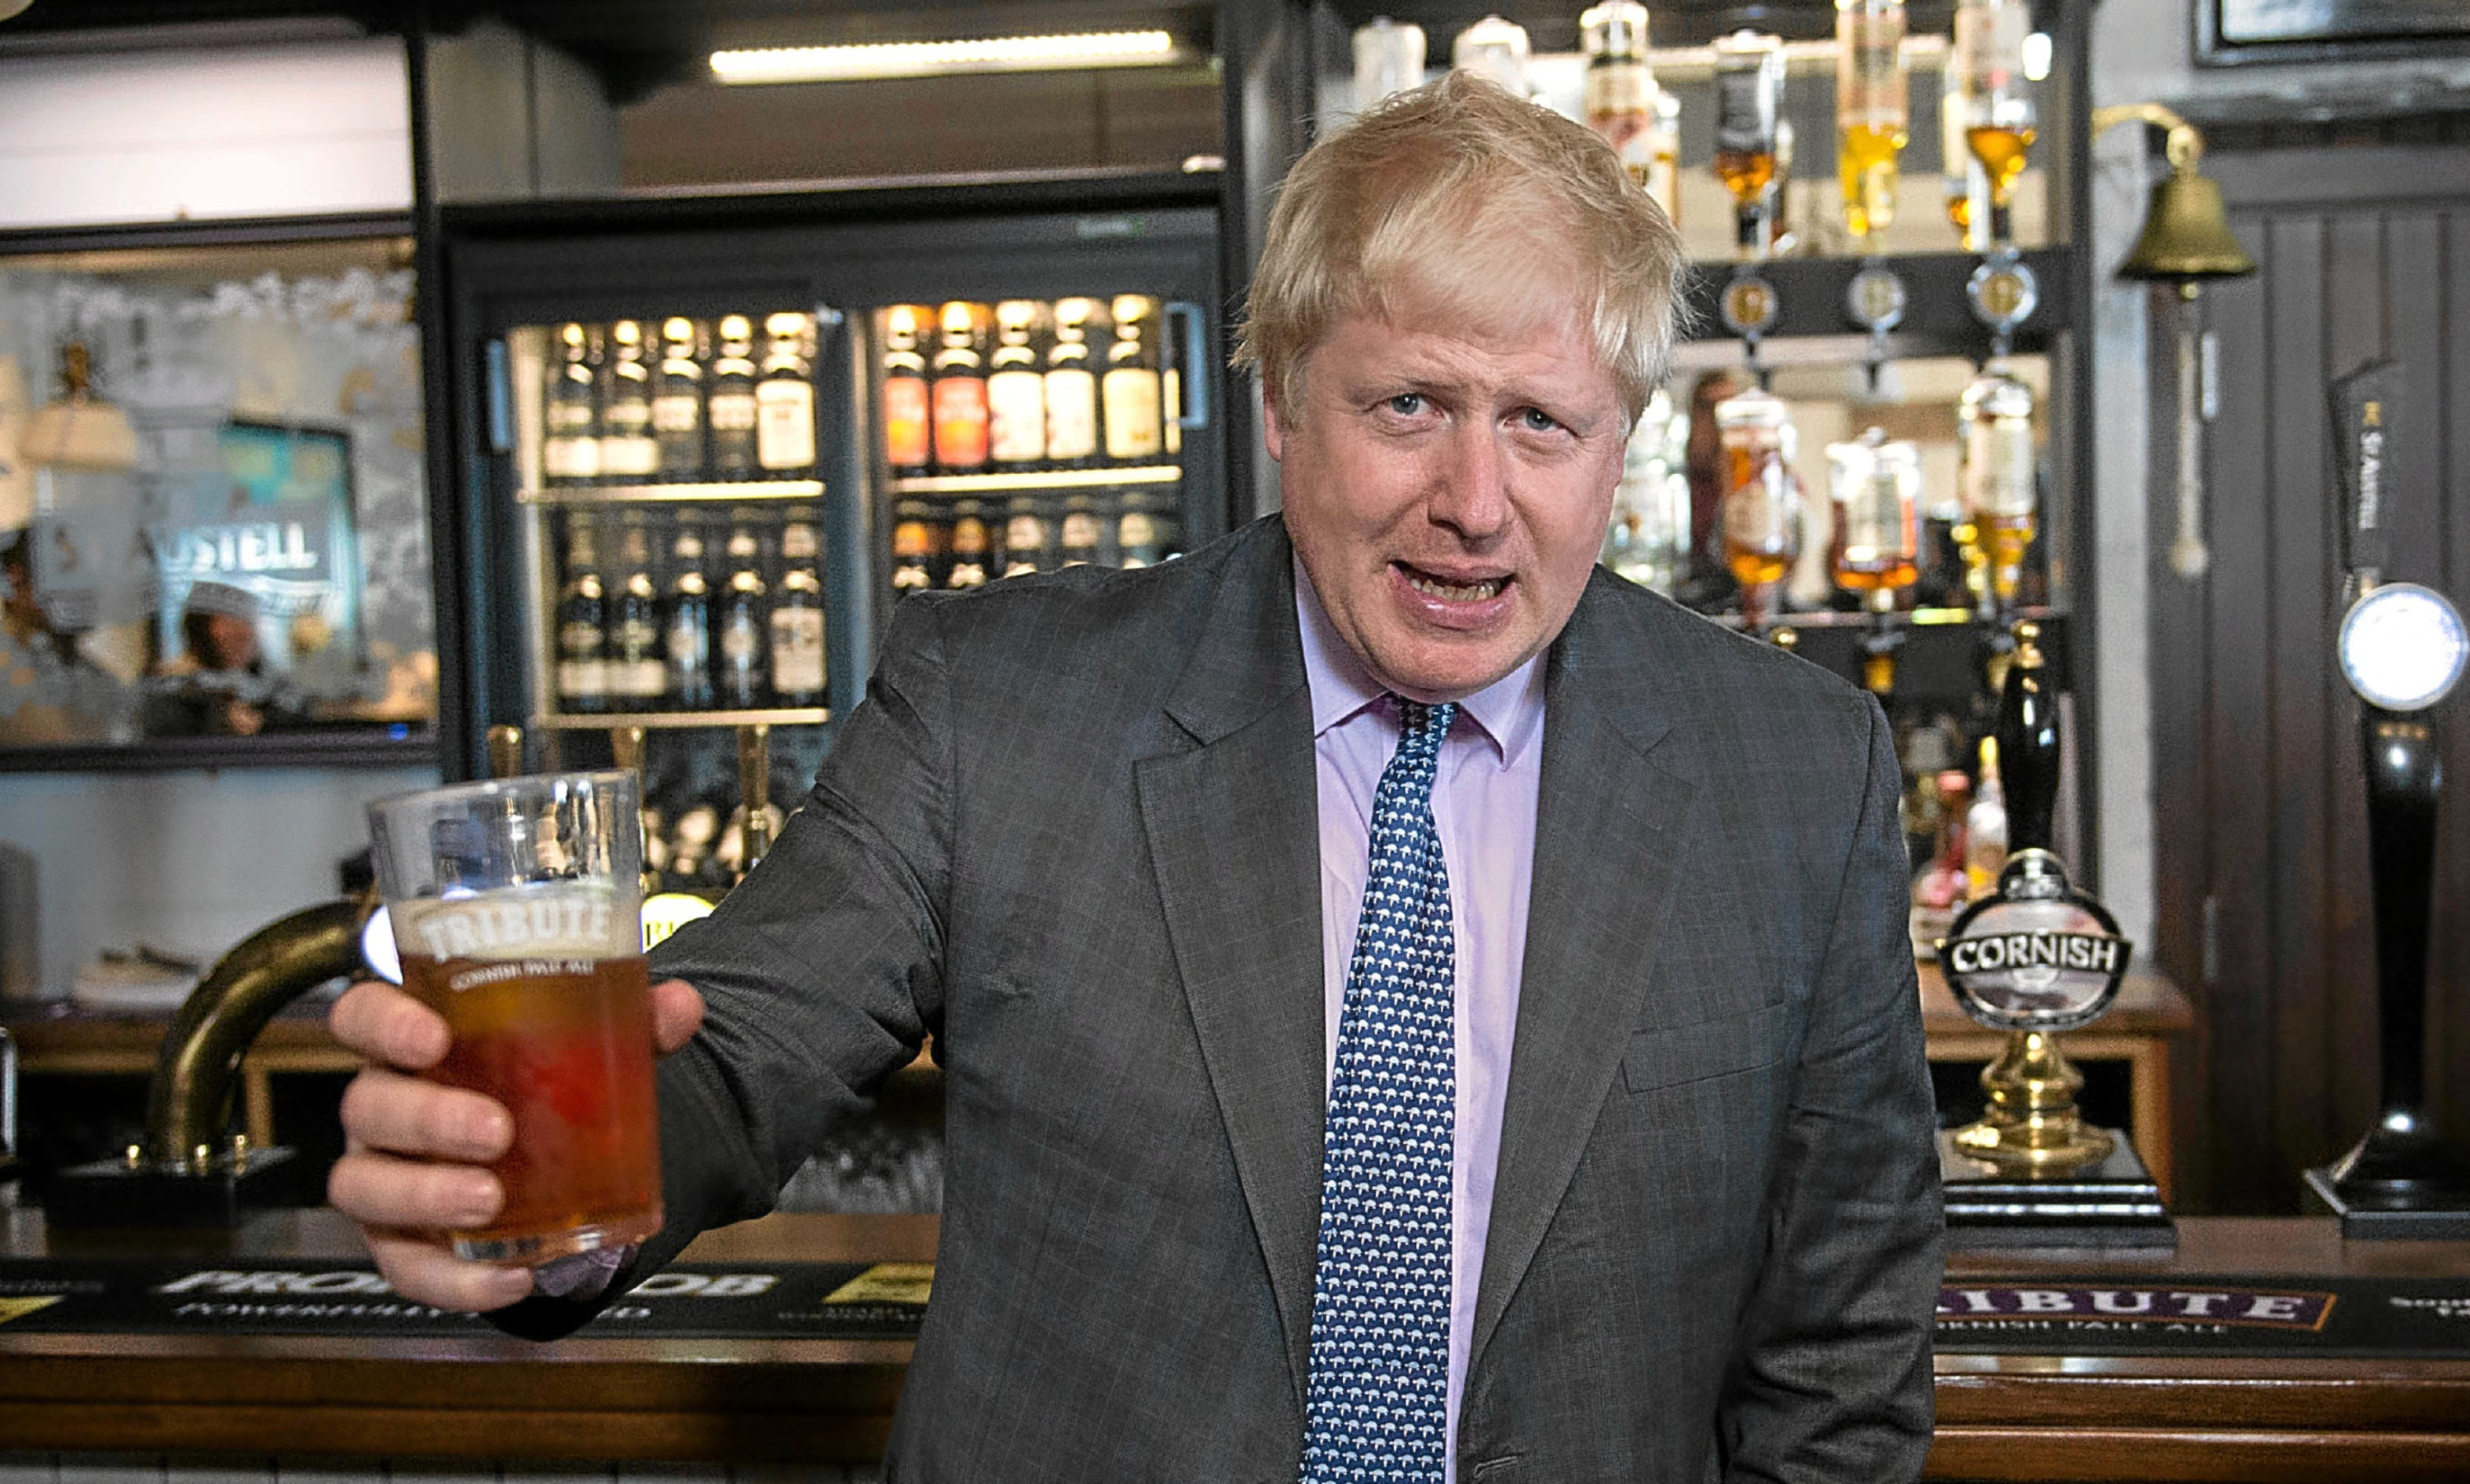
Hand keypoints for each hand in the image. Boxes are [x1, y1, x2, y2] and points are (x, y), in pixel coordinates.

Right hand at [326, 975, 704, 1311]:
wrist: (547, 1162)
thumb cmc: (537, 1085)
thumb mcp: (586, 1045)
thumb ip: (633, 1022)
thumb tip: (681, 1007)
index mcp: (413, 1043)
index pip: (362, 1015)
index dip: (382, 1023)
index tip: (432, 1037)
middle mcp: (384, 1108)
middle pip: (369, 1107)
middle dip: (427, 1119)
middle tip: (495, 1130)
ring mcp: (383, 1178)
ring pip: (365, 1188)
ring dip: (426, 1195)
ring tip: (489, 1200)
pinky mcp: (402, 1244)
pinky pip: (409, 1268)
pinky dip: (457, 1279)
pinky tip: (511, 1275)